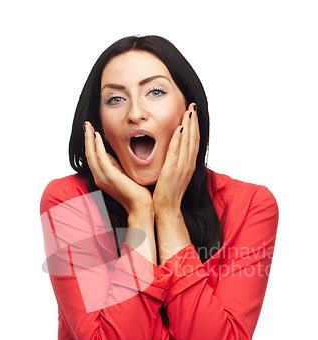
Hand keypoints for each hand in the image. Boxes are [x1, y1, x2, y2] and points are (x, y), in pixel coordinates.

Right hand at [84, 122, 152, 215]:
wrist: (141, 206)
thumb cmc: (136, 192)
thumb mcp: (123, 174)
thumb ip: (115, 165)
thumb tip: (109, 153)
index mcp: (102, 177)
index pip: (93, 157)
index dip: (90, 143)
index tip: (90, 129)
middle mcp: (99, 178)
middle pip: (88, 154)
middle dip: (87, 138)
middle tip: (86, 124)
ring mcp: (103, 178)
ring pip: (91, 155)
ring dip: (89, 139)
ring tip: (88, 126)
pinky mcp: (109, 177)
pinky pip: (100, 158)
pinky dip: (97, 146)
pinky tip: (97, 136)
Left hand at [152, 103, 199, 217]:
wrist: (167, 210)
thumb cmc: (168, 195)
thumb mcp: (174, 176)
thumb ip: (175, 164)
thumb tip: (172, 153)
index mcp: (188, 166)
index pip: (193, 142)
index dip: (194, 127)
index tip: (193, 114)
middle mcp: (188, 165)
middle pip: (194, 139)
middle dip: (194, 121)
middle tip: (193, 106)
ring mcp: (182, 168)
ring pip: (188, 142)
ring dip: (189, 125)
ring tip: (189, 110)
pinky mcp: (172, 171)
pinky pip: (177, 151)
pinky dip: (179, 138)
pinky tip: (179, 127)